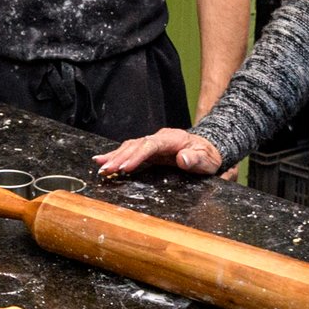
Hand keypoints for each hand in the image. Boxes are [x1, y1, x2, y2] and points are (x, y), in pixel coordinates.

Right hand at [96, 127, 223, 176]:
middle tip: (106, 170)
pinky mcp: (149, 149)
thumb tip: (183, 158)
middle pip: (135, 145)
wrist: (208, 148)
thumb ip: (196, 159)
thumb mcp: (208, 160)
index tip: (126, 167)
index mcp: (172, 139)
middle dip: (119, 158)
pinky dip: (116, 155)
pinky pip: (130, 150)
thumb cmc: (208, 156)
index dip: (137, 155)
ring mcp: (153, 143)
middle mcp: (159, 138)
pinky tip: (102, 160)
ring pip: (129, 146)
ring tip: (100, 166)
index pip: (150, 145)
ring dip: (114, 157)